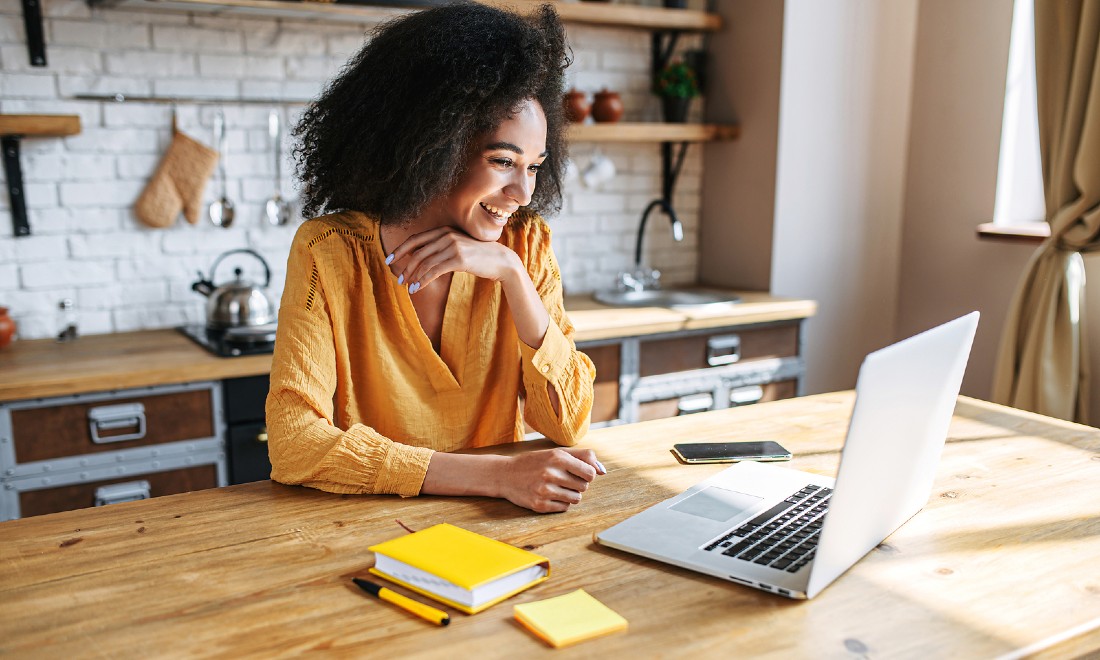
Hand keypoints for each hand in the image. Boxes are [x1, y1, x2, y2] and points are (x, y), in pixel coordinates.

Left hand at [388, 226, 521, 292]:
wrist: (501, 260)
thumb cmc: (478, 256)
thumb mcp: (457, 247)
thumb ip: (440, 248)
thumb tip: (418, 257)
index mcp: (444, 230)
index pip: (416, 239)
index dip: (400, 249)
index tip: (389, 259)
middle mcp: (447, 235)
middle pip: (418, 252)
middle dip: (405, 266)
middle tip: (399, 279)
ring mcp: (453, 246)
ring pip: (425, 263)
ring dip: (413, 276)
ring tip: (408, 286)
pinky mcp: (459, 259)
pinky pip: (435, 271)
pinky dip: (423, 281)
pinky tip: (417, 288)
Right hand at [497, 448, 605, 512]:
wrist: (505, 475)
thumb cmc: (534, 462)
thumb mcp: (556, 452)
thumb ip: (582, 457)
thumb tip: (603, 470)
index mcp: (557, 458)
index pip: (590, 473)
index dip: (587, 474)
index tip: (578, 473)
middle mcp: (551, 474)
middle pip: (584, 487)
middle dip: (577, 484)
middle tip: (563, 479)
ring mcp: (544, 491)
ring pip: (576, 499)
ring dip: (570, 495)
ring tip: (557, 487)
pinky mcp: (539, 505)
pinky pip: (564, 508)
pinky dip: (560, 503)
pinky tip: (549, 495)